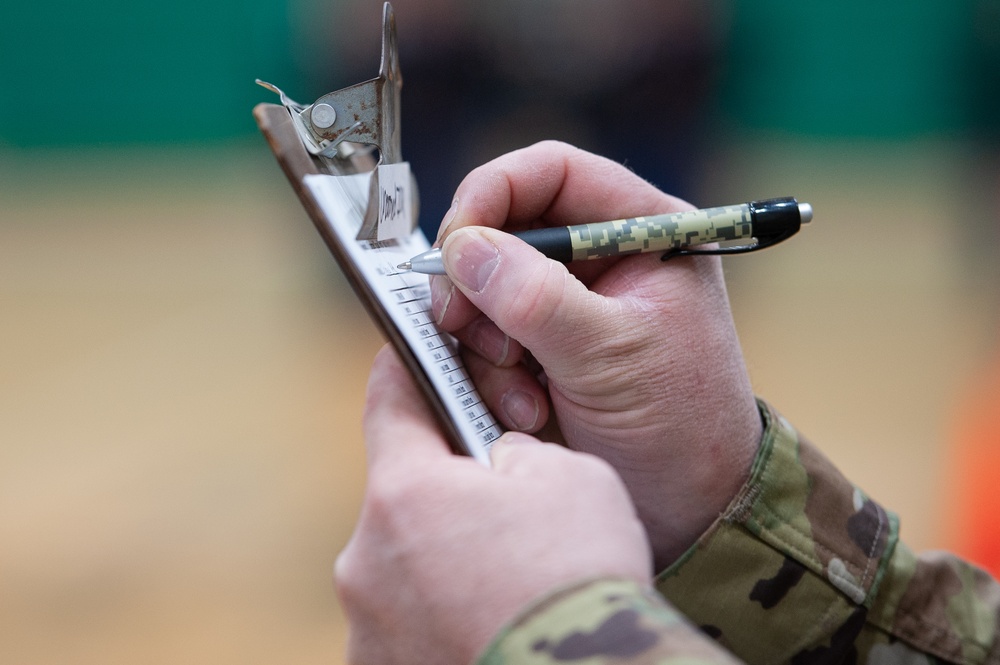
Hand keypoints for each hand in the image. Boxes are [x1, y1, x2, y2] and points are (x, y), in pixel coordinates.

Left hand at [335, 346, 651, 664]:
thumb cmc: (579, 578)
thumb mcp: (569, 475)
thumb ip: (514, 451)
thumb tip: (497, 465)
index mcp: (406, 493)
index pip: (389, 402)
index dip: (407, 373)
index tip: (412, 357)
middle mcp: (367, 560)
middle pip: (403, 496)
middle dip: (446, 490)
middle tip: (504, 506)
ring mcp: (368, 626)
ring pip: (406, 565)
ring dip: (445, 560)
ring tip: (509, 580)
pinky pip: (409, 622)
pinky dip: (443, 616)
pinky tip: (492, 621)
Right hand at [430, 141, 761, 567]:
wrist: (690, 508)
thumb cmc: (681, 425)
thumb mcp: (613, 356)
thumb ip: (538, 300)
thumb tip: (465, 248)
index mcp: (639, 231)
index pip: (552, 172)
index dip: (494, 192)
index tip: (456, 240)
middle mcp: (596, 260)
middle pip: (501, 229)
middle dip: (476, 281)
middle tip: (462, 323)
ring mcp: (562, 307)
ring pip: (479, 290)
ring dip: (484, 343)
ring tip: (524, 394)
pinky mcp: (535, 351)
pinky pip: (478, 342)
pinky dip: (487, 376)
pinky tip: (525, 411)